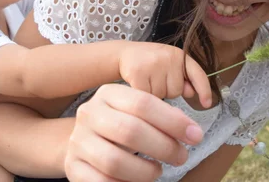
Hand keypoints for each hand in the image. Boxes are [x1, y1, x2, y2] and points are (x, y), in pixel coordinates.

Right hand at [65, 84, 204, 181]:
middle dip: (164, 147)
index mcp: (108, 94)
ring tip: (157, 171)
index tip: (195, 135)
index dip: (173, 121)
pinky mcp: (73, 166)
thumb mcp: (136, 111)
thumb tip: (189, 130)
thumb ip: (161, 116)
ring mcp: (79, 141)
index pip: (143, 103)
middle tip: (181, 156)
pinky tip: (136, 181)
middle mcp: (89, 113)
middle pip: (130, 131)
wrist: (84, 140)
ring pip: (115, 161)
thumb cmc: (120, 125)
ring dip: (145, 171)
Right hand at [119, 42, 211, 107]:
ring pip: (162, 96)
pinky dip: (143, 95)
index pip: (197, 73)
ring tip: (147, 80)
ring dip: (155, 93)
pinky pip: (148, 97)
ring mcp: (152, 64)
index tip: (207, 103)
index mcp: (178, 55)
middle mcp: (167, 57)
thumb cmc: (150, 63)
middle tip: (156, 79)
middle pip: (177, 90)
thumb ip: (183, 78)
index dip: (204, 89)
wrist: (123, 54)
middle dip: (168, 90)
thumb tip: (192, 92)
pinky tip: (139, 84)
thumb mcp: (170, 65)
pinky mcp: (137, 73)